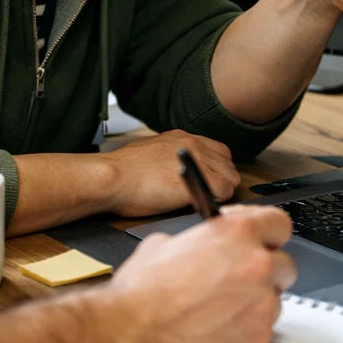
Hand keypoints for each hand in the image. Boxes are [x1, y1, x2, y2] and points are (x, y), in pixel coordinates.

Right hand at [103, 130, 239, 217]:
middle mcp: (192, 143)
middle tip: (214, 195)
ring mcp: (197, 160)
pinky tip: (205, 205)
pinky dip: (218, 200)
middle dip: (224, 179)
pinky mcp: (198, 178)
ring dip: (223, 191)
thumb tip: (173, 171)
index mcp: (180, 137)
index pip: (218, 150)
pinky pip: (224, 191)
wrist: (113, 178)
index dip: (218, 167)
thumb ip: (167, 157)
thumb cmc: (122, 173)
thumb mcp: (148, 154)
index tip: (213, 179)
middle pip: (228, 162)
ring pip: (230, 176)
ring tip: (208, 202)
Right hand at [104, 204, 295, 342]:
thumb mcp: (166, 243)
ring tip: (220, 310)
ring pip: (273, 300)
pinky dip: (246, 330)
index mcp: (238, 233)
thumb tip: (209, 246)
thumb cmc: (143, 291)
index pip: (279, 223)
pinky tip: (217, 330)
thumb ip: (203, 241)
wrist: (132, 336)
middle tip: (240, 278)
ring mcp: (262, 306)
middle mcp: (258, 266)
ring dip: (255, 302)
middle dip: (265, 271)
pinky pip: (263, 331)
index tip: (260, 240)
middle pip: (284, 265)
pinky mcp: (258, 342)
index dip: (268, 233)